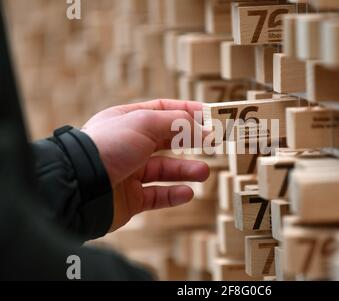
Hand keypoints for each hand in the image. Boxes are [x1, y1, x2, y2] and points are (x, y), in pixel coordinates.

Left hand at [81, 99, 209, 231]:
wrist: (80, 186)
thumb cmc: (107, 147)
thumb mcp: (144, 123)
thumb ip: (177, 124)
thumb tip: (204, 129)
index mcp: (128, 120)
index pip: (163, 111)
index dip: (187, 112)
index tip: (210, 116)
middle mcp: (129, 145)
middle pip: (167, 141)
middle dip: (191, 141)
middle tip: (213, 144)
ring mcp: (129, 172)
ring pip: (165, 170)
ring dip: (186, 171)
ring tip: (204, 172)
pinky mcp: (130, 198)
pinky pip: (157, 195)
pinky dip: (173, 195)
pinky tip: (187, 193)